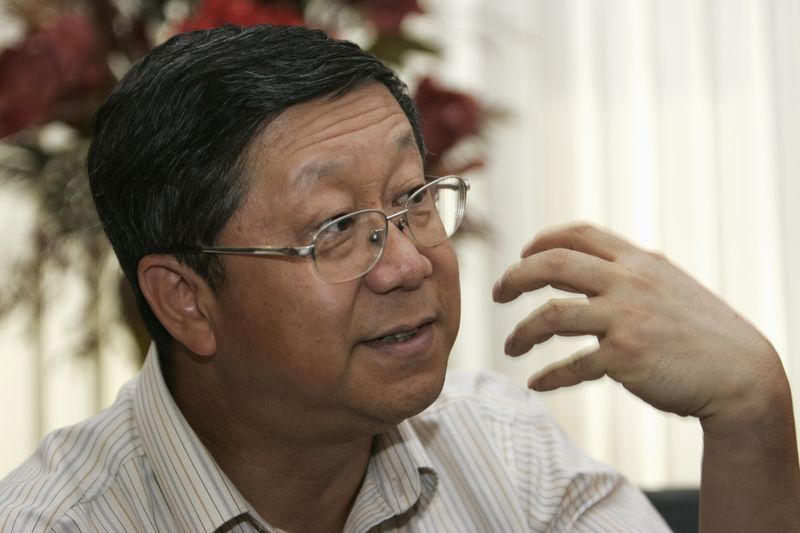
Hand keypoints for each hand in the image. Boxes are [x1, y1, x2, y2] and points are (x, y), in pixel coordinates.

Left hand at [492, 223, 785, 422]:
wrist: (741, 373)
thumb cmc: (702, 332)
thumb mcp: (668, 285)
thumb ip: (628, 274)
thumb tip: (585, 269)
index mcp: (638, 261)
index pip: (578, 234)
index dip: (542, 240)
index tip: (522, 256)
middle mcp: (628, 283)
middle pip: (552, 265)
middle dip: (515, 277)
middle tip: (497, 293)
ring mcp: (625, 319)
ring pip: (552, 316)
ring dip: (522, 332)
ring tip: (511, 346)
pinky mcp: (624, 358)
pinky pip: (572, 366)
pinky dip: (550, 377)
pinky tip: (538, 383)